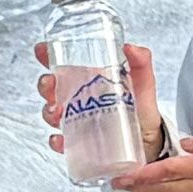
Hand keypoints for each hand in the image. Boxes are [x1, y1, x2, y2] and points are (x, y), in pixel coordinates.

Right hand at [33, 39, 185, 171]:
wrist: (150, 144)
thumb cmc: (142, 111)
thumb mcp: (143, 85)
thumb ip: (141, 64)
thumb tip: (130, 47)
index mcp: (90, 81)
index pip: (63, 66)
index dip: (48, 56)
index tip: (42, 51)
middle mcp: (78, 100)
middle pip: (51, 89)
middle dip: (45, 85)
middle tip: (51, 84)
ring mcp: (76, 122)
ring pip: (51, 114)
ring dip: (48, 112)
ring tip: (57, 113)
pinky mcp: (78, 144)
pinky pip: (61, 143)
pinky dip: (57, 141)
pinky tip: (61, 140)